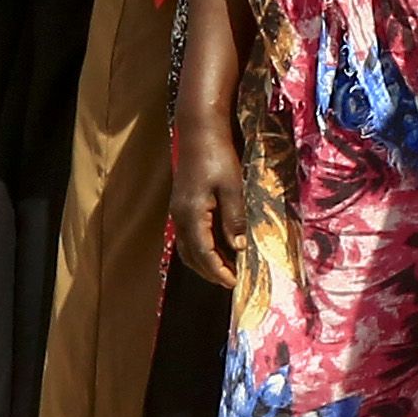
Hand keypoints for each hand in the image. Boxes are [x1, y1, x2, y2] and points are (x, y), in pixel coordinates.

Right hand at [176, 116, 254, 287]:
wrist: (199, 133)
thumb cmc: (218, 156)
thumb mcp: (232, 187)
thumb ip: (234, 219)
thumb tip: (239, 248)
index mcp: (191, 215)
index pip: (203, 253)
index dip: (218, 271)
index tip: (233, 284)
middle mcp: (180, 217)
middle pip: (191, 256)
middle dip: (210, 272)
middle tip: (230, 282)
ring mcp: (178, 211)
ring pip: (188, 247)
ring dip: (205, 262)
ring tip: (226, 269)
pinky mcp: (182, 205)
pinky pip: (189, 236)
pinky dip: (202, 248)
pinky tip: (219, 247)